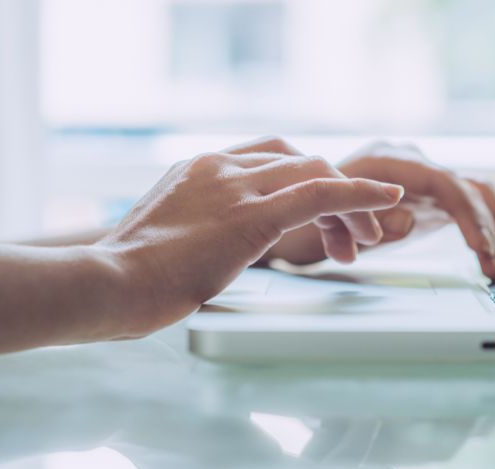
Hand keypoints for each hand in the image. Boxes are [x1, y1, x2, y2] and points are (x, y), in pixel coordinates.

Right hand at [98, 138, 402, 336]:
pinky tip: (386, 199)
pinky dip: (359, 193)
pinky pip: (321, 192)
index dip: (308, 180)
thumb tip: (212, 257)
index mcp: (201, 168)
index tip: (326, 215)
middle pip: (300, 161)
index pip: (272, 157)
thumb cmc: (129, 276)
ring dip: (352, 204)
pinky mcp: (252, 215)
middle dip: (336, 193)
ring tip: (367, 241)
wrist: (108, 284)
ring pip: (316, 173)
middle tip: (354, 238)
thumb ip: (200, 232)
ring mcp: (236, 186)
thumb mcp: (170, 239)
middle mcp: (221, 166)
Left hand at [265, 141, 494, 282]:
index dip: (467, 216)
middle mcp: (411, 164)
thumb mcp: (325, 221)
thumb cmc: (304, 213)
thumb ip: (367, 218)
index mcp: (388, 161)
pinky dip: (488, 227)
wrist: (291, 208)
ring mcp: (422, 180)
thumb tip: (409, 218)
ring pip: (478, 193)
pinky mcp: (427, 199)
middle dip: (490, 228)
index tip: (480, 248)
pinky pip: (469, 205)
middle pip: (469, 187)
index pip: (444, 183)